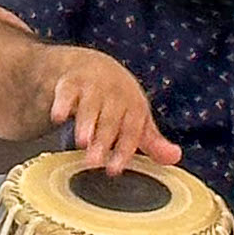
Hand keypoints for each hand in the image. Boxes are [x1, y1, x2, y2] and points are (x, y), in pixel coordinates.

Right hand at [45, 50, 175, 175]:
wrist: (93, 65)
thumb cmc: (118, 99)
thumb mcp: (137, 118)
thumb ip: (152, 142)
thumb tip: (175, 158)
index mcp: (133, 106)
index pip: (131, 130)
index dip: (123, 149)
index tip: (114, 169)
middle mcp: (114, 95)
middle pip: (109, 120)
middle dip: (102, 140)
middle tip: (94, 162)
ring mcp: (92, 87)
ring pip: (89, 106)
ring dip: (85, 123)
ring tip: (81, 141)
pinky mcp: (70, 82)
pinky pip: (66, 92)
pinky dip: (61, 103)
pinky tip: (58, 117)